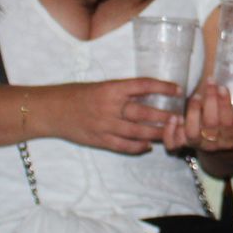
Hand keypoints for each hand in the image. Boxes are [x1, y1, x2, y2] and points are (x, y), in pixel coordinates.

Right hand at [57, 79, 180, 153]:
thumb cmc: (77, 94)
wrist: (51, 110)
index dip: (163, 87)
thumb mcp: (101, 86)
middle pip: (143, 112)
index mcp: (111, 88)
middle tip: (181, 116)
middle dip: (164, 115)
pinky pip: (123, 146)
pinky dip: (137, 147)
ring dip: (156, 133)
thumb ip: (122, 91)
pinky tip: (148, 146)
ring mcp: (104, 125)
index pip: (143, 85)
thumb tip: (149, 94)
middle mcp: (109, 106)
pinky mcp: (99, 140)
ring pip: (136, 132)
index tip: (178, 89)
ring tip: (170, 133)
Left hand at [163, 78, 232, 152]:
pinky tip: (173, 116)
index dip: (224, 106)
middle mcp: (213, 144)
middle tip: (208, 84)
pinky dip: (170, 131)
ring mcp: (195, 146)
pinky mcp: (180, 144)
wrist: (215, 141)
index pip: (228, 123)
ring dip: (191, 114)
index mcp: (231, 137)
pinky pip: (172, 144)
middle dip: (209, 103)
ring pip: (191, 134)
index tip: (222, 86)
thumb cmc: (231, 120)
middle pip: (210, 126)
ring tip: (194, 97)